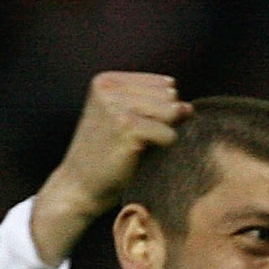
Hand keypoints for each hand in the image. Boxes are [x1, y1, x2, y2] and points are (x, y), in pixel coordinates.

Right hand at [32, 72, 190, 262]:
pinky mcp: (127, 127)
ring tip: (136, 147)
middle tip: (135, 141)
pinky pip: (169, 134)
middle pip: (170, 96)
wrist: (79, 187)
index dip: (162, 110)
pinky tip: (137, 155)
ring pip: (172, 112)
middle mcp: (110, 88)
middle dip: (164, 121)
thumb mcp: (127, 122)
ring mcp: (117, 106)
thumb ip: (156, 108)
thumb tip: (189, 107)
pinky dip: (161, 147)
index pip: (164, 84)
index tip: (135, 129)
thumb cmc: (106, 156)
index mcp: (107, 80)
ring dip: (162, 135)